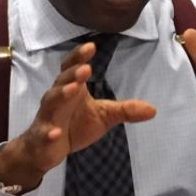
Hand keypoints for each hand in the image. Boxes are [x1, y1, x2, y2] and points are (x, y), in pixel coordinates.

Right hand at [0, 41, 156, 190]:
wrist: (45, 150)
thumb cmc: (74, 125)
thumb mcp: (104, 116)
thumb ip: (125, 110)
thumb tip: (153, 110)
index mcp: (71, 88)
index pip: (72, 67)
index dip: (79, 56)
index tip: (91, 46)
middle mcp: (57, 99)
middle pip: (62, 81)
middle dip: (73, 74)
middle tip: (86, 68)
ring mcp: (48, 117)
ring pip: (51, 102)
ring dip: (61, 94)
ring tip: (73, 89)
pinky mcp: (43, 137)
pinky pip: (44, 133)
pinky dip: (49, 132)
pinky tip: (55, 132)